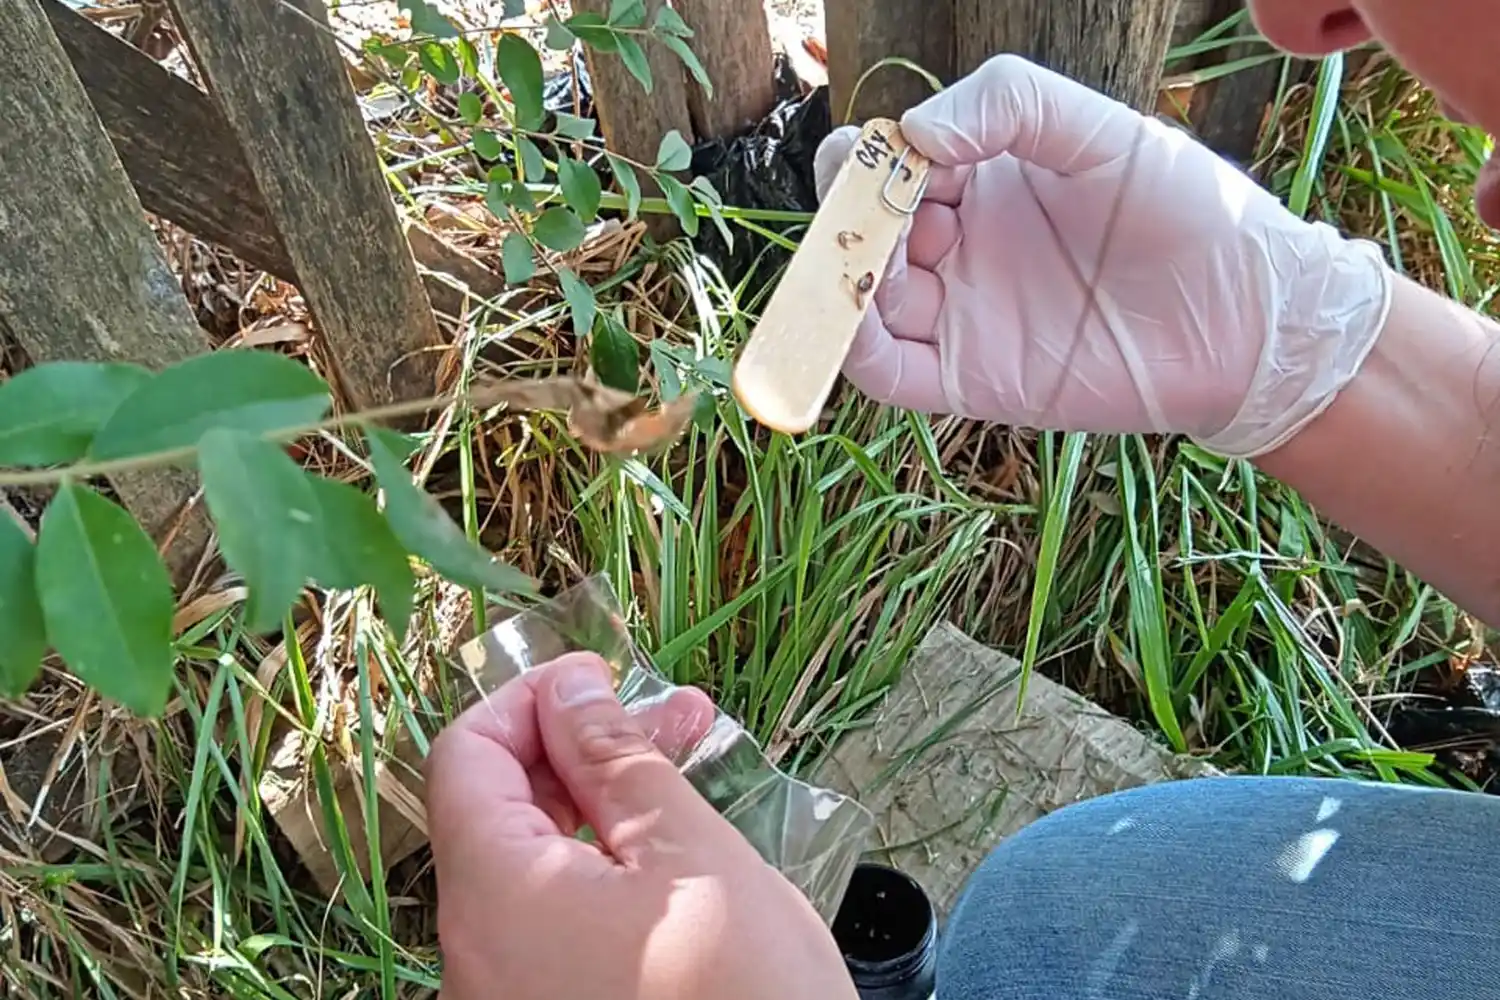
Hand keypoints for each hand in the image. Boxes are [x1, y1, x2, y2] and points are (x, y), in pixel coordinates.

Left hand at [425, 652, 857, 999]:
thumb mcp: (692, 857)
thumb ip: (618, 761)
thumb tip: (571, 687)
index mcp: (495, 897)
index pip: (467, 755)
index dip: (532, 700)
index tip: (606, 680)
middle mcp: (476, 952)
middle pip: (500, 809)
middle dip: (584, 748)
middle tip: (676, 718)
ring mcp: (507, 993)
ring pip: (533, 864)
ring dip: (604, 804)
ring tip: (692, 770)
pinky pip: (553, 921)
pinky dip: (604, 870)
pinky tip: (675, 851)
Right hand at [814, 54, 1393, 457]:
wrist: (1244, 320)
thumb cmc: (1185, 214)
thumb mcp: (1099, 130)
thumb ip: (1009, 104)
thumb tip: (914, 134)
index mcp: (983, 181)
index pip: (891, 164)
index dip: (871, 156)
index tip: (891, 152)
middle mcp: (959, 248)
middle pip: (861, 230)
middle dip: (848, 212)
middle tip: (873, 204)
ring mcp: (958, 316)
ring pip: (862, 298)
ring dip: (847, 273)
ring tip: (878, 255)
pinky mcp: (966, 380)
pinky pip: (886, 370)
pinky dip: (851, 347)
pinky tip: (857, 315)